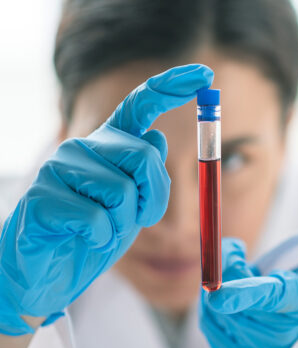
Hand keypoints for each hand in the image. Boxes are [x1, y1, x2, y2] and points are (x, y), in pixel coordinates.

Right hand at [0, 64, 212, 334]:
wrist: (47, 274)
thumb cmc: (93, 238)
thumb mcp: (132, 209)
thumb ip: (146, 177)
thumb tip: (158, 136)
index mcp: (108, 148)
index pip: (141, 105)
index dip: (172, 86)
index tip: (205, 73)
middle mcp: (84, 148)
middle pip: (145, 155)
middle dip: (155, 198)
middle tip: (137, 220)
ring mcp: (59, 168)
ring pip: (123, 191)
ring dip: (124, 224)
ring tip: (103, 231)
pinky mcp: (42, 197)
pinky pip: (98, 219)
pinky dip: (102, 240)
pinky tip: (85, 240)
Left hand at [199, 204, 297, 347]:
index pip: (271, 296)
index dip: (243, 292)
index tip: (217, 293)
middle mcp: (280, 335)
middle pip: (233, 296)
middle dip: (228, 267)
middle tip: (238, 253)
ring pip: (215, 311)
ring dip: (220, 286)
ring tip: (242, 280)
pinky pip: (210, 328)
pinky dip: (213, 307)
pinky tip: (231, 300)